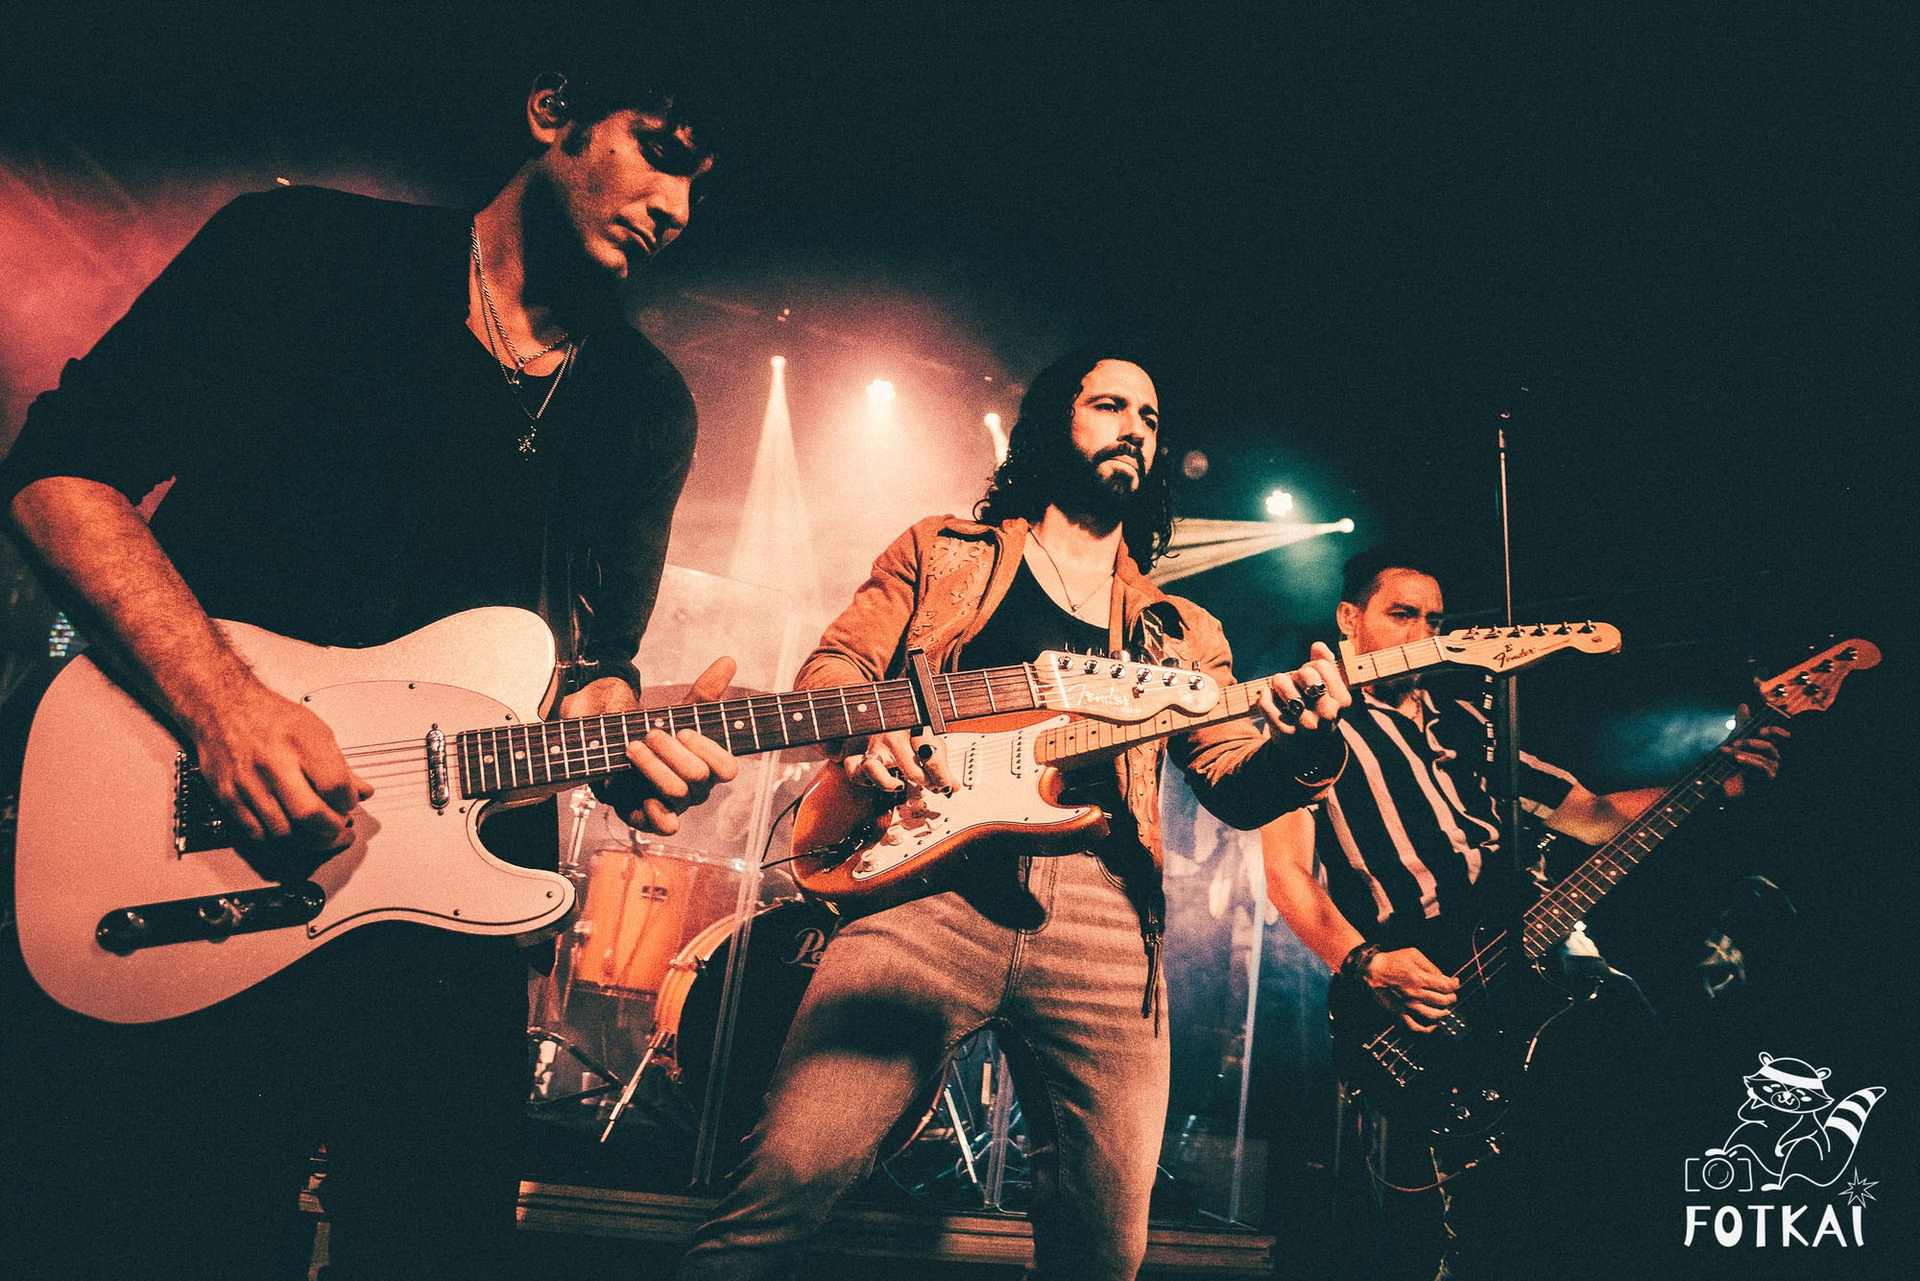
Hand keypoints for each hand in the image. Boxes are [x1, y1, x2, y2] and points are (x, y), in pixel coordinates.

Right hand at [187, 678, 372, 850]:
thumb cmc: (270, 717)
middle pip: (309, 814)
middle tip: (340, 827)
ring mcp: (248, 782)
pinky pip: (257, 833)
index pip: (334, 785)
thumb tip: (361, 791)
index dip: (348, 801)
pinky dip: (280, 839)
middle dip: (332, 829)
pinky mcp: (229, 797)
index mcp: (300, 741)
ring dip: (308, 839)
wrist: (223, 707)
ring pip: (284, 832)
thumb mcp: (315, 730)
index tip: (349, 803)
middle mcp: (273, 762)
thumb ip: (340, 764)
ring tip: (319, 832)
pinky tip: (292, 831)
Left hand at [564, 658, 740, 835]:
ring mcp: (673, 804)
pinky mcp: (648, 816)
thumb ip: (706, 690)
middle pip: (699, 778)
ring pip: (678, 795)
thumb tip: (729, 660)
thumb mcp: (679, 711)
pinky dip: (655, 813)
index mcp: (708, 766)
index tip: (685, 730)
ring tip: (632, 748)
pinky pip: (663, 827)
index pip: (727, 769)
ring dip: (654, 768)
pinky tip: (642, 796)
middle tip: (651, 733)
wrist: (611, 747)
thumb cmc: (654, 732)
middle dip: (673, 752)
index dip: (708, 751)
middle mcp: (696, 789)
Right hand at [840, 727, 953, 793]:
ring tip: (906, 784)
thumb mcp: (930, 737)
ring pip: (876, 769)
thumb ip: (941, 761)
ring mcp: (876, 743)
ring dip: (895, 783)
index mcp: (915, 725)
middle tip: (934, 786)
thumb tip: (952, 786)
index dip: (942, 777)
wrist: (885, 709)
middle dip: (927, 782)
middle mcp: (893, 733)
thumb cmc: (910, 727)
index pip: (931, 756)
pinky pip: (858, 771)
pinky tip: (890, 782)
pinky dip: (872, 782)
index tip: (947, 785)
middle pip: (911, 767)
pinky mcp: (864, 752)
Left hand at [1256, 641, 1350, 735]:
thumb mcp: (1328, 689)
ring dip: (1278, 681)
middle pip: (1305, 673)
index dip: (1311, 666)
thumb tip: (1318, 646)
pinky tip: (1268, 696)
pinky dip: (1265, 696)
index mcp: (1342, 701)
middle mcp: (1327, 714)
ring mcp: (1307, 726)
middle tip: (1293, 682)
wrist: (1309, 748)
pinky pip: (1266, 702)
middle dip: (1295, 673)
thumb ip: (1325, 663)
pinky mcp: (1286, 734)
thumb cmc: (1318, 708)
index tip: (1310, 677)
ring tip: (1279, 687)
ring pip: (1283, 684)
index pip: (1322, 665)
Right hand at [1364, 947, 1459, 1033]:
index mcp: (1419, 978)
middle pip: (1442, 1001)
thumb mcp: (1413, 954)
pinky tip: (1434, 1024)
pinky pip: (1415, 1026)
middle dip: (1452, 998)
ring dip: (1444, 1012)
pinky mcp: (1400, 1013)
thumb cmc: (1392, 961)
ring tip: (1446, 1008)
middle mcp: (1415, 994)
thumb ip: (1430, 966)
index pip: (1446, 986)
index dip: (1455, 985)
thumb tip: (1443, 977)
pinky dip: (1427, 1029)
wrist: (1371, 971)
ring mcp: (1407, 1005)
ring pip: (1433, 1015)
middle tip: (1452, 995)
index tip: (1456, 983)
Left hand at [1717, 708, 1787, 798]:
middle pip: (1770, 746)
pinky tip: (1738, 759)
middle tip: (1734, 742)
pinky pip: (1763, 767)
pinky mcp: (1770, 778)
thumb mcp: (1740, 742)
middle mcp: (1777, 758)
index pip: (1781, 735)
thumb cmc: (1738, 764)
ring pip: (1765, 756)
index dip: (1775, 731)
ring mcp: (1775, 769)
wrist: (1730, 789)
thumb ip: (1744, 724)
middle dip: (1751, 742)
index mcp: (1772, 747)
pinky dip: (1750, 760)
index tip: (1760, 730)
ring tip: (1729, 751)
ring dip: (1745, 751)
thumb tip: (1743, 705)